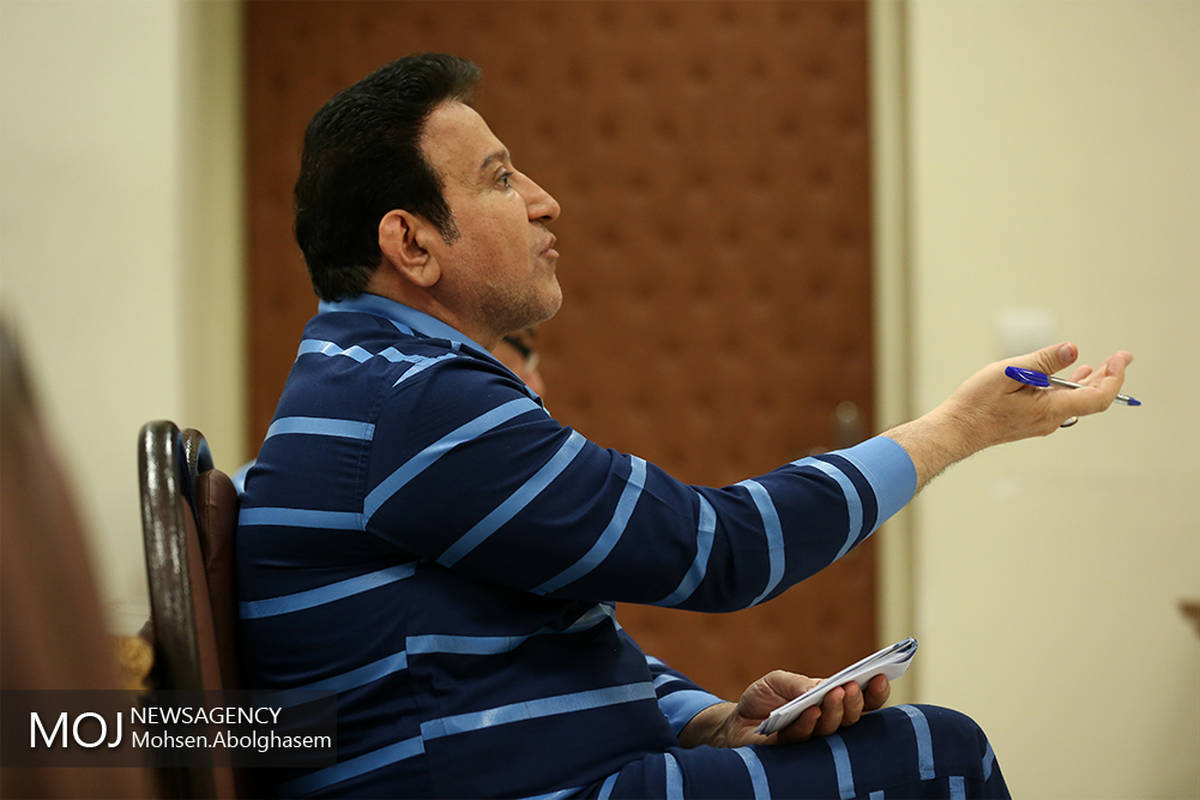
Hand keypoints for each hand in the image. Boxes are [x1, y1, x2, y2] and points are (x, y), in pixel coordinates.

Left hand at [678, 671, 890, 748]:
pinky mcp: (790, 750)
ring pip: (831, 729)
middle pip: (850, 717)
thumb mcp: (778, 680)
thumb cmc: (763, 699)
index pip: (859, 701)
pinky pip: (803, 737)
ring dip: (835, 711)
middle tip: (853, 687)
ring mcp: (810, 739)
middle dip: (855, 702)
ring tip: (836, 693)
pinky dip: (808, 723)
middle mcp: (825, 723)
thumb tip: (819, 686)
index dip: (874, 692)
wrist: (735, 721)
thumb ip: (798, 682)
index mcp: (829, 703)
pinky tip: (811, 710)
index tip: (882, 677)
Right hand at [885, 342, 1133, 488]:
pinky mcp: (1032, 422)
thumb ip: (1042, 362)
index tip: (1121, 358)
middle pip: (1092, 400)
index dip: (1114, 377)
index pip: (1098, 396)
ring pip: (1077, 402)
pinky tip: (1071, 378)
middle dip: (1109, 376)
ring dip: (1091, 382)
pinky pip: (1062, 405)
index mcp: (1051, 408)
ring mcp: (1042, 423)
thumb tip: (1072, 349)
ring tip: (1103, 365)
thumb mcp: (1009, 373)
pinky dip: (1072, 389)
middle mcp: (1052, 419)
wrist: (956, 430)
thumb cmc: (977, 403)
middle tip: (1121, 356)